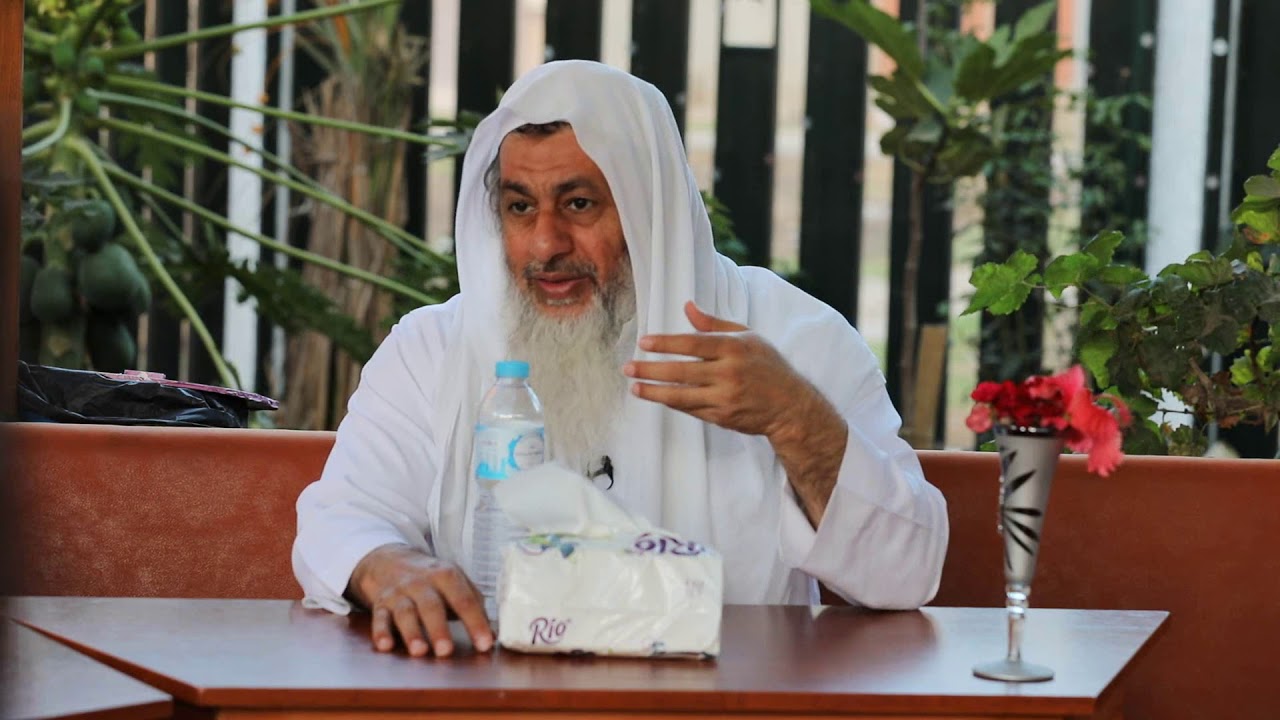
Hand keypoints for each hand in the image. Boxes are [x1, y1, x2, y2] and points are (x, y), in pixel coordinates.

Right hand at [348, 544, 492, 656]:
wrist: (390, 560)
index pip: (464, 599)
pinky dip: (381, 632)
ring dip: (412, 633)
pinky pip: (379, 618)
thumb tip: (493, 636)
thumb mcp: (456, 582)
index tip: (485, 644)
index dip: (475, 622)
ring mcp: (399, 593)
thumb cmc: (431, 578)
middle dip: (438, 629)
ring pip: (405, 613)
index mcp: (446, 576)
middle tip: (446, 651)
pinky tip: (385, 646)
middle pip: (432, 606)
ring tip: (419, 651)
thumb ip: (474, 606)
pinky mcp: (381, 604)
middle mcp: (422, 583)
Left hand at [625, 301, 846, 525]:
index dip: (666, 343)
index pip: (693, 344)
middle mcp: (729, 374)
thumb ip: (714, 324)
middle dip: (651, 369)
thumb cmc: (768, 366)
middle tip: (628, 366)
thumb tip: (687, 307)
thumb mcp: (747, 338)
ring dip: (654, 392)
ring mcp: (725, 398)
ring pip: (681, 395)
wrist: (790, 406)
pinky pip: (690, 409)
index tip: (644, 342)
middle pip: (681, 371)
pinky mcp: (722, 418)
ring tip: (634, 386)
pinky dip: (672, 402)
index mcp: (734, 348)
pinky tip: (656, 396)